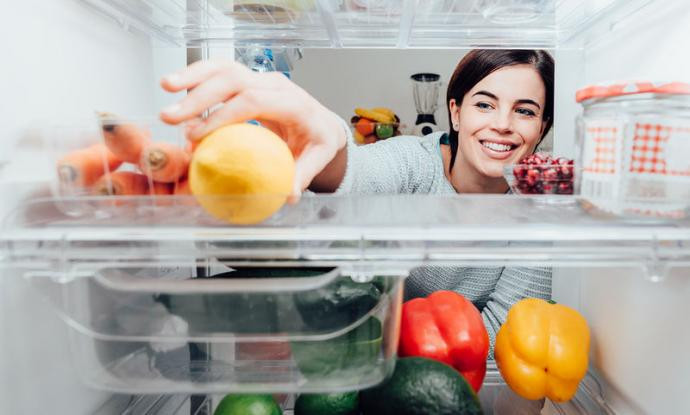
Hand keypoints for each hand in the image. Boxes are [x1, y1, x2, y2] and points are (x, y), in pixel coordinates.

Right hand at [159, 59, 346, 198]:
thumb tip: (288, 195)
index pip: (254, 101)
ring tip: (165, 87)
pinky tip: (174, 85)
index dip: (223, 115)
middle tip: (171, 117)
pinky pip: (220, 71)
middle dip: (199, 96)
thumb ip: (302, 175)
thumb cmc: (317, 141)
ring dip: (192, 76)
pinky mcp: (248, 79)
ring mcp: (261, 78)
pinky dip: (196, 75)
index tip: (198, 135)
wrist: (321, 123)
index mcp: (293, 103)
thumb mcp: (318, 158)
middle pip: (234, 80)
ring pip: (224, 68)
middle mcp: (276, 84)